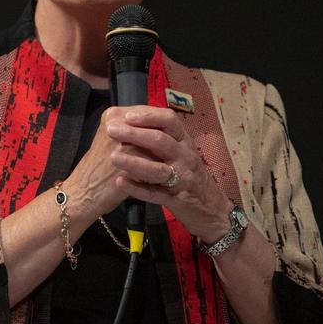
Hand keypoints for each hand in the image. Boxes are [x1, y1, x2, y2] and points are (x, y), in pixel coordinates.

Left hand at [106, 106, 233, 243]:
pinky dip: (138, 188)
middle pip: (160, 141)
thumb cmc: (188, 173)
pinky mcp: (177, 200)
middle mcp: (185, 157)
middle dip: (134, 134)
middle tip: (111, 131)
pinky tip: (121, 182)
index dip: (148, 117)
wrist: (211, 208)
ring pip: (158, 169)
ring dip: (134, 162)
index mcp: (184, 141)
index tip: (127, 116)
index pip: (170, 120)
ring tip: (113, 157)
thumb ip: (161, 137)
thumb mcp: (181, 151)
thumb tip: (131, 119)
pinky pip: (156, 194)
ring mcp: (183, 179)